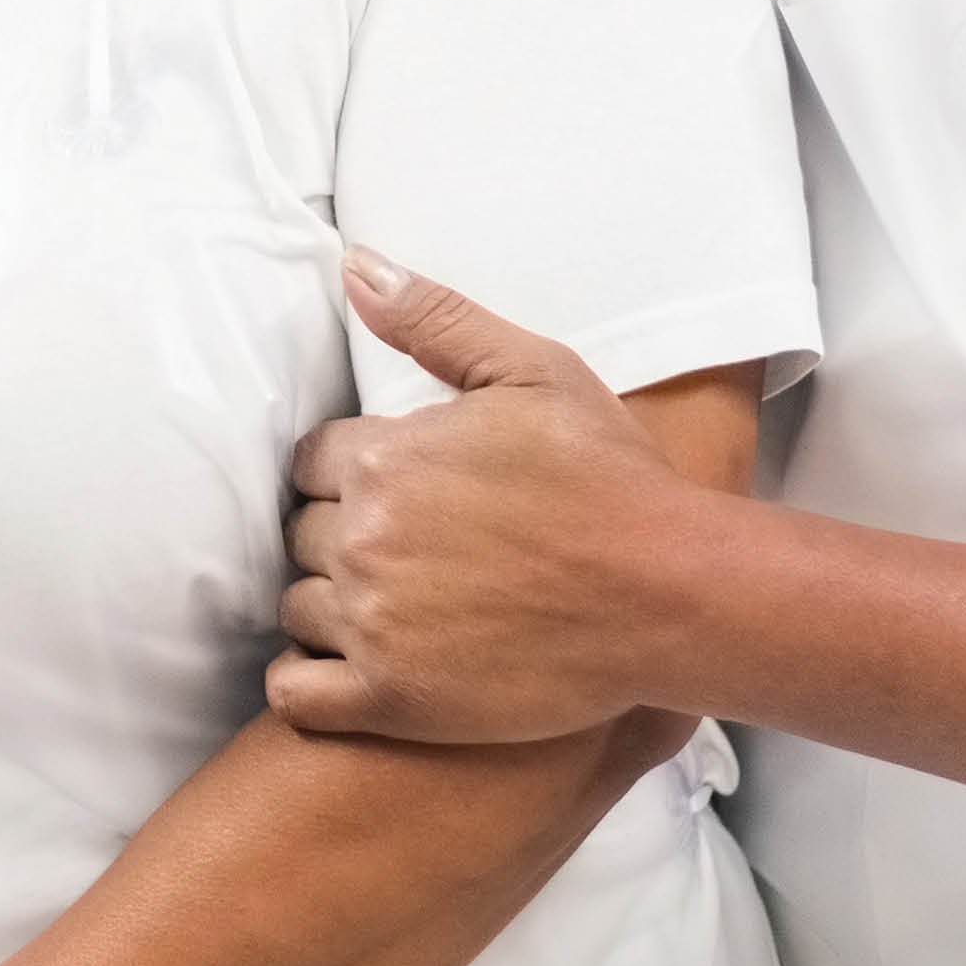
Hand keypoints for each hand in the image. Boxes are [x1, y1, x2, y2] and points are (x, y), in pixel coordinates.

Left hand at [266, 253, 719, 742]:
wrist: (669, 592)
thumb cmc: (609, 477)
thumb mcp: (533, 369)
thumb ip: (434, 317)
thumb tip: (354, 265)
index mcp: (384, 458)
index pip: (310, 461)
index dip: (345, 471)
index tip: (388, 488)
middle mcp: (364, 539)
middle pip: (300, 532)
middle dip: (339, 532)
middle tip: (399, 547)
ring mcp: (374, 624)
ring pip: (298, 607)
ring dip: (329, 602)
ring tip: (386, 604)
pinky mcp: (394, 701)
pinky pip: (296, 693)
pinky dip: (304, 682)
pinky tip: (345, 667)